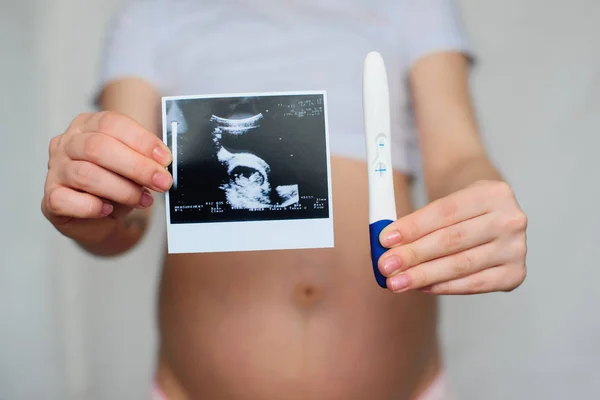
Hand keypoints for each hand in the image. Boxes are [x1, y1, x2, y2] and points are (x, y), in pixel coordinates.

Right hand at [41, 111, 172, 243]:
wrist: (97, 217)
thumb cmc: (115, 184)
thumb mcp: (133, 167)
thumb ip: (145, 160)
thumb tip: (163, 165)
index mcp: (88, 125)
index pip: (112, 123)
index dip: (142, 141)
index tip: (165, 159)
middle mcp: (67, 143)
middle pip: (98, 148)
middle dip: (137, 167)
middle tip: (161, 182)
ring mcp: (55, 170)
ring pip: (86, 175)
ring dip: (122, 189)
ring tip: (143, 199)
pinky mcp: (50, 198)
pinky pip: (67, 201)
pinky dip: (92, 207)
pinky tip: (108, 209)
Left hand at [378, 180, 526, 294]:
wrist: (492, 213)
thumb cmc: (463, 207)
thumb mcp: (446, 200)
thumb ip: (419, 221)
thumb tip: (387, 246)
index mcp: (493, 192)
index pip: (445, 212)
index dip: (413, 227)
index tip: (385, 239)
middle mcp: (511, 220)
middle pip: (452, 240)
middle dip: (414, 255)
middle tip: (385, 266)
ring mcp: (517, 248)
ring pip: (461, 265)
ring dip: (423, 275)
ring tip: (396, 281)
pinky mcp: (515, 273)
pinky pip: (473, 284)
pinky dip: (443, 286)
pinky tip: (421, 286)